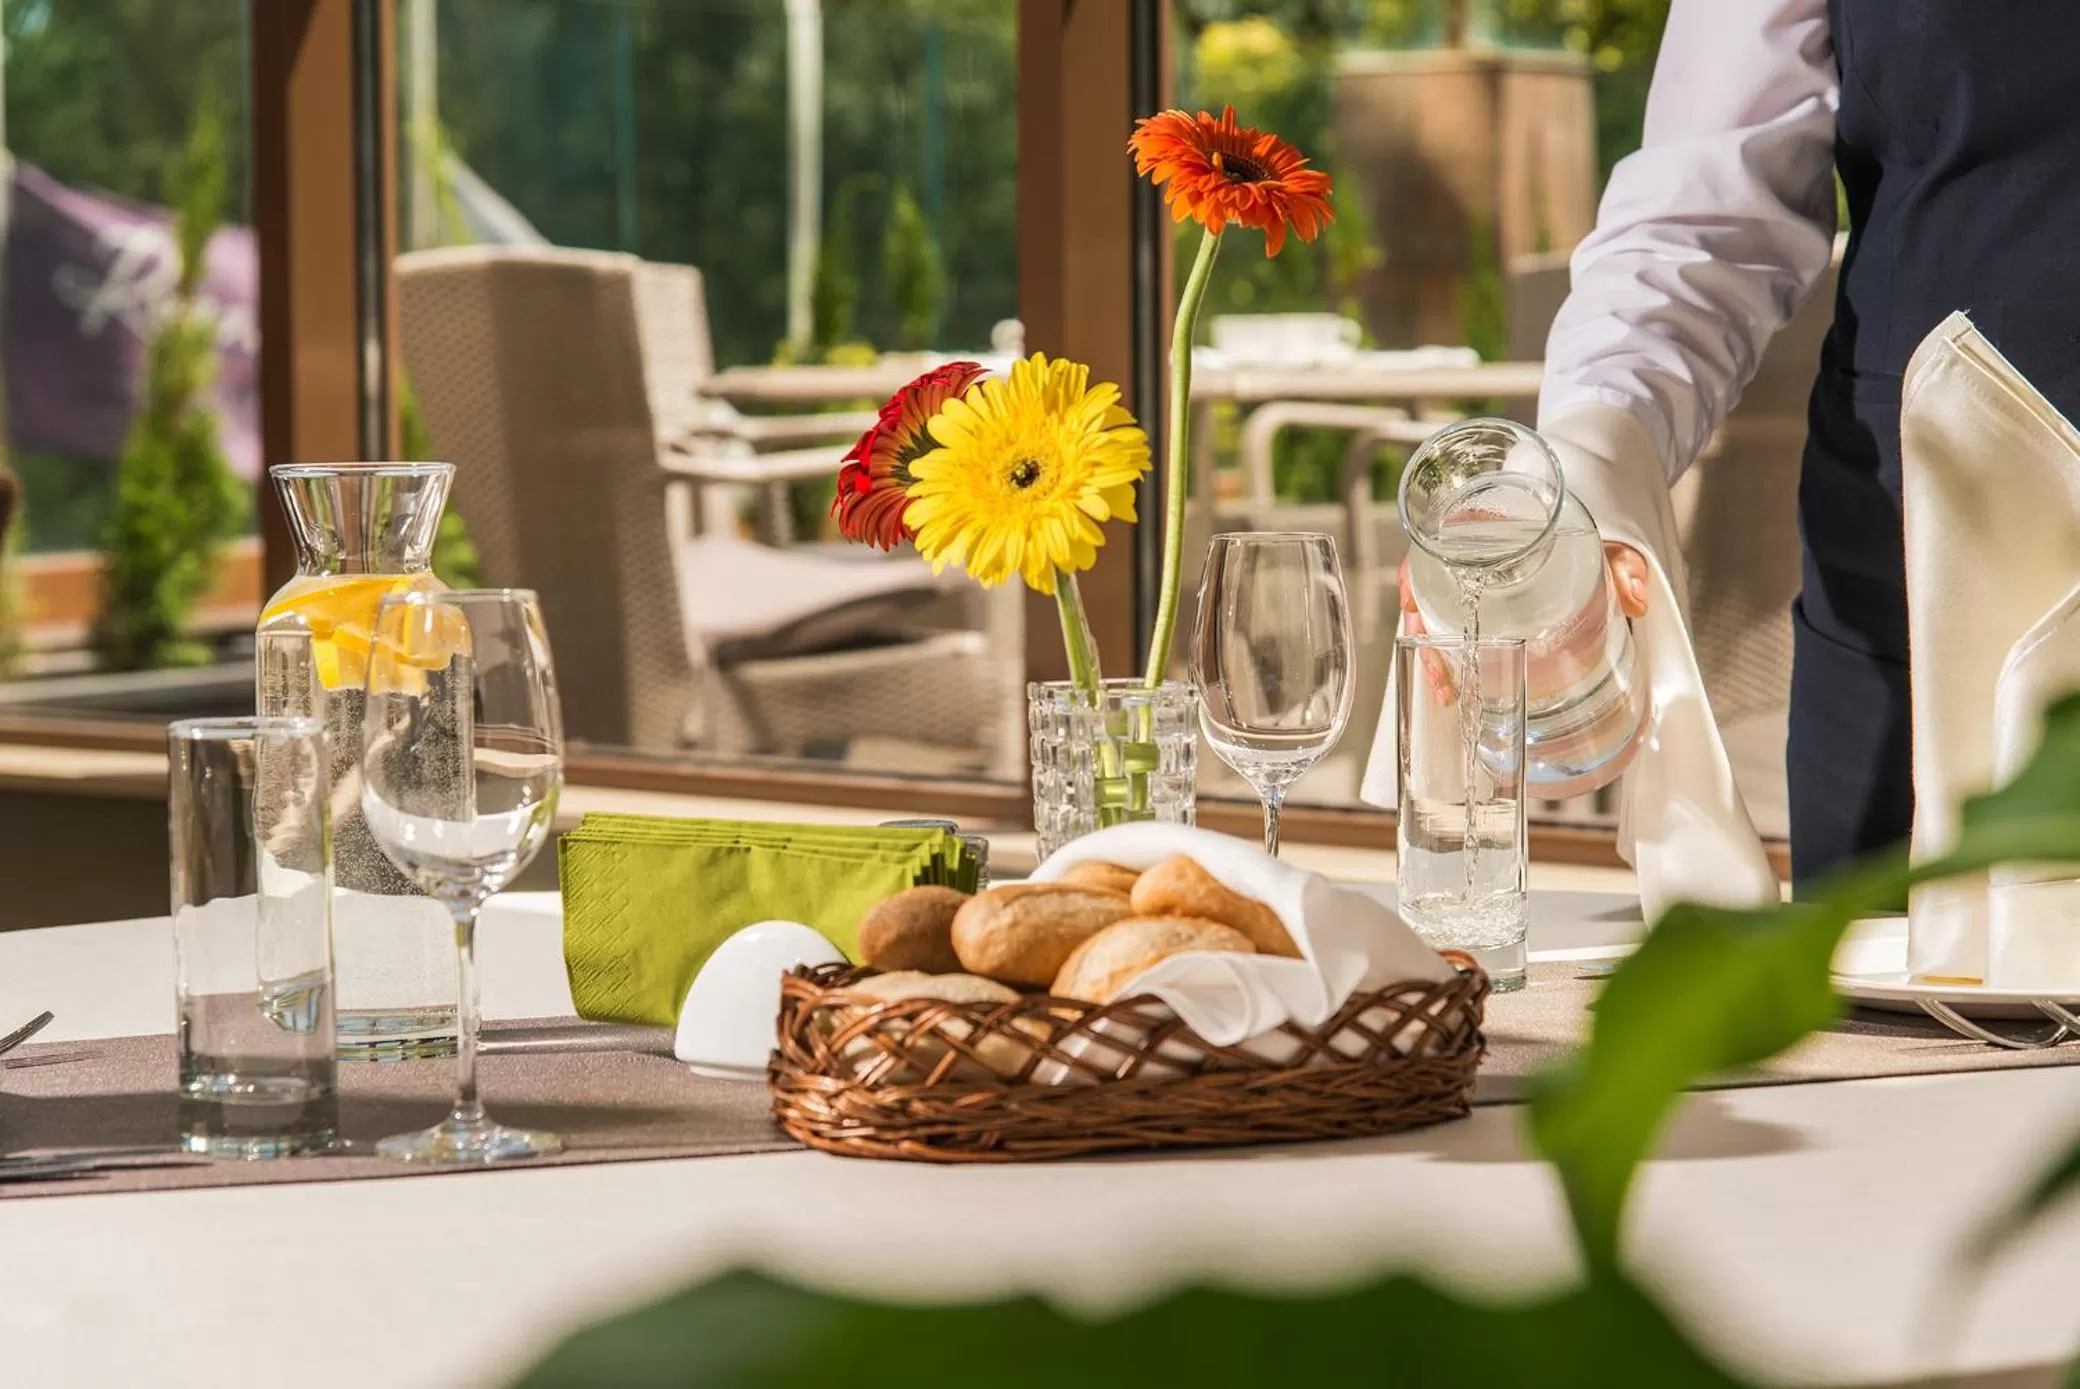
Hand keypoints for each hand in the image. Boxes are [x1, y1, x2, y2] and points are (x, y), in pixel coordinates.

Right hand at [1397, 543, 1651, 698]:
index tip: (1411, 602)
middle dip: (1422, 634)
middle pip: (1424, 593)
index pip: (1432, 545)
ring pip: (1432, 616)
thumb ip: (1621, 564)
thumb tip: (1637, 601)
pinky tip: (1454, 681)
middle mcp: (1464, 555)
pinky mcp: (1476, 605)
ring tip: (1446, 690)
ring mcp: (1466, 583)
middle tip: (1439, 671)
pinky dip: (1447, 654)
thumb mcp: (1601, 541)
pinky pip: (1449, 627)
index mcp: (1481, 526)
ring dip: (1432, 653)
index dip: (1414, 575)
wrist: (1579, 519)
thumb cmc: (1579, 522)